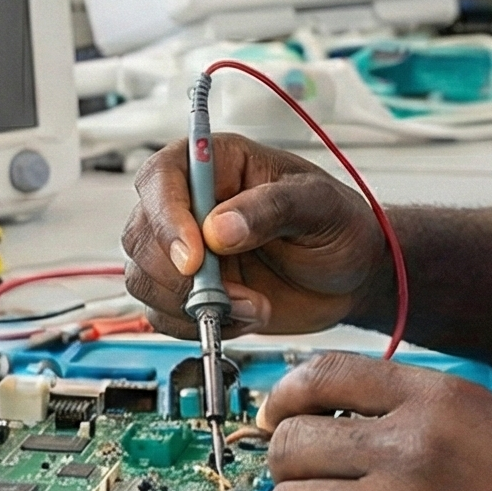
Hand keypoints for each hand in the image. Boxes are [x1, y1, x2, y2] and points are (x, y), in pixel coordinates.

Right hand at [121, 133, 385, 338]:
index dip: (167, 218)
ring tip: (253, 305)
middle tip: (236, 292)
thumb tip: (218, 228)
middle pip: (140, 234)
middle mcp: (189, 204)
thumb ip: (272, 208)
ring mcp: (184, 250)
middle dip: (180, 275)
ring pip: (143, 278)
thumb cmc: (339, 227)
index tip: (195, 257)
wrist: (351, 277)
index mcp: (216, 164)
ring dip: (192, 304)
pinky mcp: (186, 292)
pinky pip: (161, 314)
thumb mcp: (320, 206)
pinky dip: (196, 326)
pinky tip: (242, 317)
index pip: (161, 178)